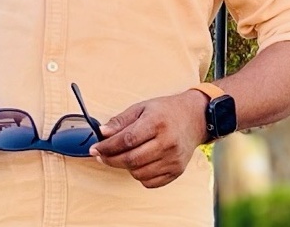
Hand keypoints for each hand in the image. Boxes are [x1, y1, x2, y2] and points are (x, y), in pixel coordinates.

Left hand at [89, 90, 207, 187]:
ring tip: (124, 155)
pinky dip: (140, 175)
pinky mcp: (176, 171)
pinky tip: (139, 163)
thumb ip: (121, 120)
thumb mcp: (142, 107)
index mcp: (157, 122)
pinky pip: (150, 182)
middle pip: (131, 159)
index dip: (107, 147)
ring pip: (139, 173)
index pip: (126, 140)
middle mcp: (167, 142)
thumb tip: (103, 133)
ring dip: (125, 167)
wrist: (194, 118)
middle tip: (101, 156)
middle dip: (111, 159)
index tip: (95, 148)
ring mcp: (173, 159)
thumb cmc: (166, 111)